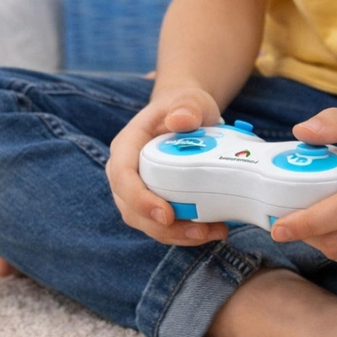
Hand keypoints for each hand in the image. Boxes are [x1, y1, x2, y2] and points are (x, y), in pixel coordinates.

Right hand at [107, 86, 229, 245]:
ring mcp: (136, 190)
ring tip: (213, 233)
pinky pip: (161, 226)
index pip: (123, 177)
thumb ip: (187, 107)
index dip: (140, 199)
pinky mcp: (152, 203)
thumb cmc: (184, 108)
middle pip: (131, 208)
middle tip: (200, 232)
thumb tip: (181, 119)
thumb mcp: (189, 101)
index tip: (167, 214)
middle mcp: (124, 173)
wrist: (185, 116)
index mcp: (126, 146)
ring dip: (176, 235)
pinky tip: (211, 231)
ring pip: (146, 223)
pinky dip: (184, 234)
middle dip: (163, 228)